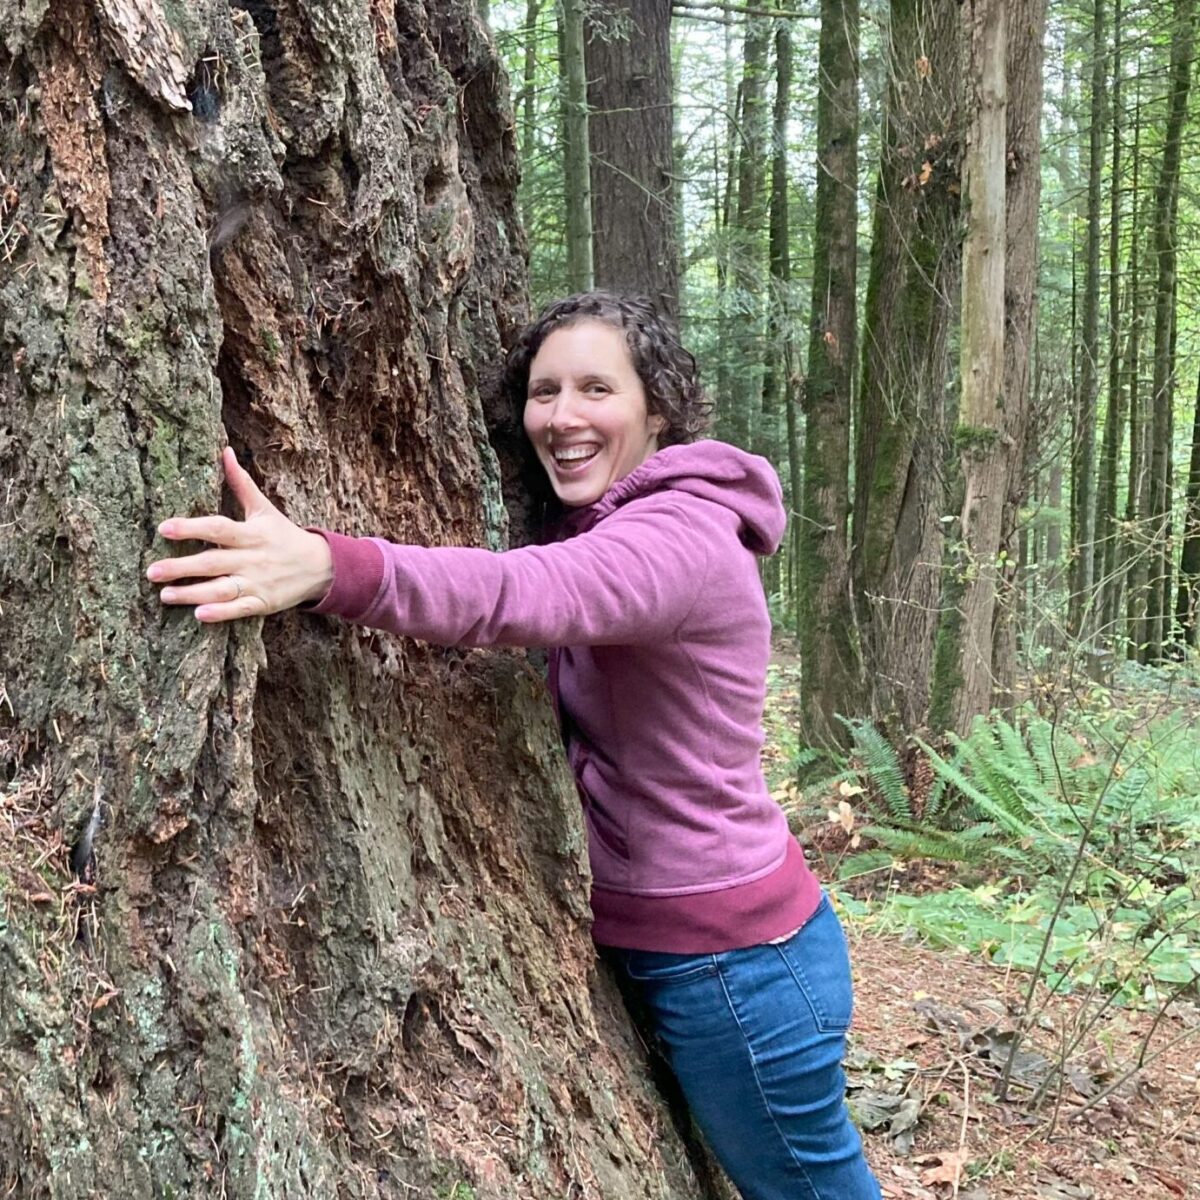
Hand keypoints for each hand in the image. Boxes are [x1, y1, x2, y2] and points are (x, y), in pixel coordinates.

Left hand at [147, 447, 332, 622]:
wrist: (320, 567)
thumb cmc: (284, 535)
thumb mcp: (264, 509)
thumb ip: (241, 483)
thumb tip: (225, 451)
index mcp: (251, 533)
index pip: (218, 529)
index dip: (191, 528)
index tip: (164, 528)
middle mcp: (252, 559)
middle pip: (213, 562)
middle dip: (181, 567)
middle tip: (151, 571)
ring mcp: (258, 583)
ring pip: (222, 589)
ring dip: (193, 594)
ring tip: (165, 595)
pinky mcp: (263, 603)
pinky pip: (240, 609)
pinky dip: (221, 613)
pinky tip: (200, 614)